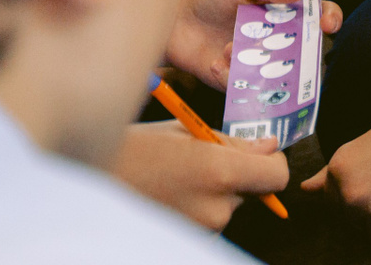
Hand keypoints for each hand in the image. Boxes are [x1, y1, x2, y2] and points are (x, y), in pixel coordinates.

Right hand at [112, 121, 288, 230]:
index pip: (277, 175)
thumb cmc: (137, 149)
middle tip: (202, 157)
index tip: (260, 152)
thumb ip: (233, 141)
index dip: (272, 162)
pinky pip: (210, 218)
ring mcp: (204, 228)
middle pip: (252, 189)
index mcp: (220, 171)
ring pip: (229, 204)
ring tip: (179, 175)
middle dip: (238, 173)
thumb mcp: (186, 132)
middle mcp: (217, 206)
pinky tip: (173, 192)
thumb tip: (269, 146)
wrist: (93, 182)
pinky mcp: (191, 240)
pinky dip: (200, 205)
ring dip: (216, 190)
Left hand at [166, 0, 343, 88]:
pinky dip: (231, 74)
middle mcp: (275, 38)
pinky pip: (248, 86)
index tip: (327, 24)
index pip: (315, 14)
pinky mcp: (239, 81)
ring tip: (228, 47)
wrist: (172, 19)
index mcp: (281, 10)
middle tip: (274, 47)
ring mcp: (258, 61)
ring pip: (276, 72)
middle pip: (304, 50)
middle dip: (297, 53)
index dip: (329, 18)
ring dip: (256, 62)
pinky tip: (215, 62)